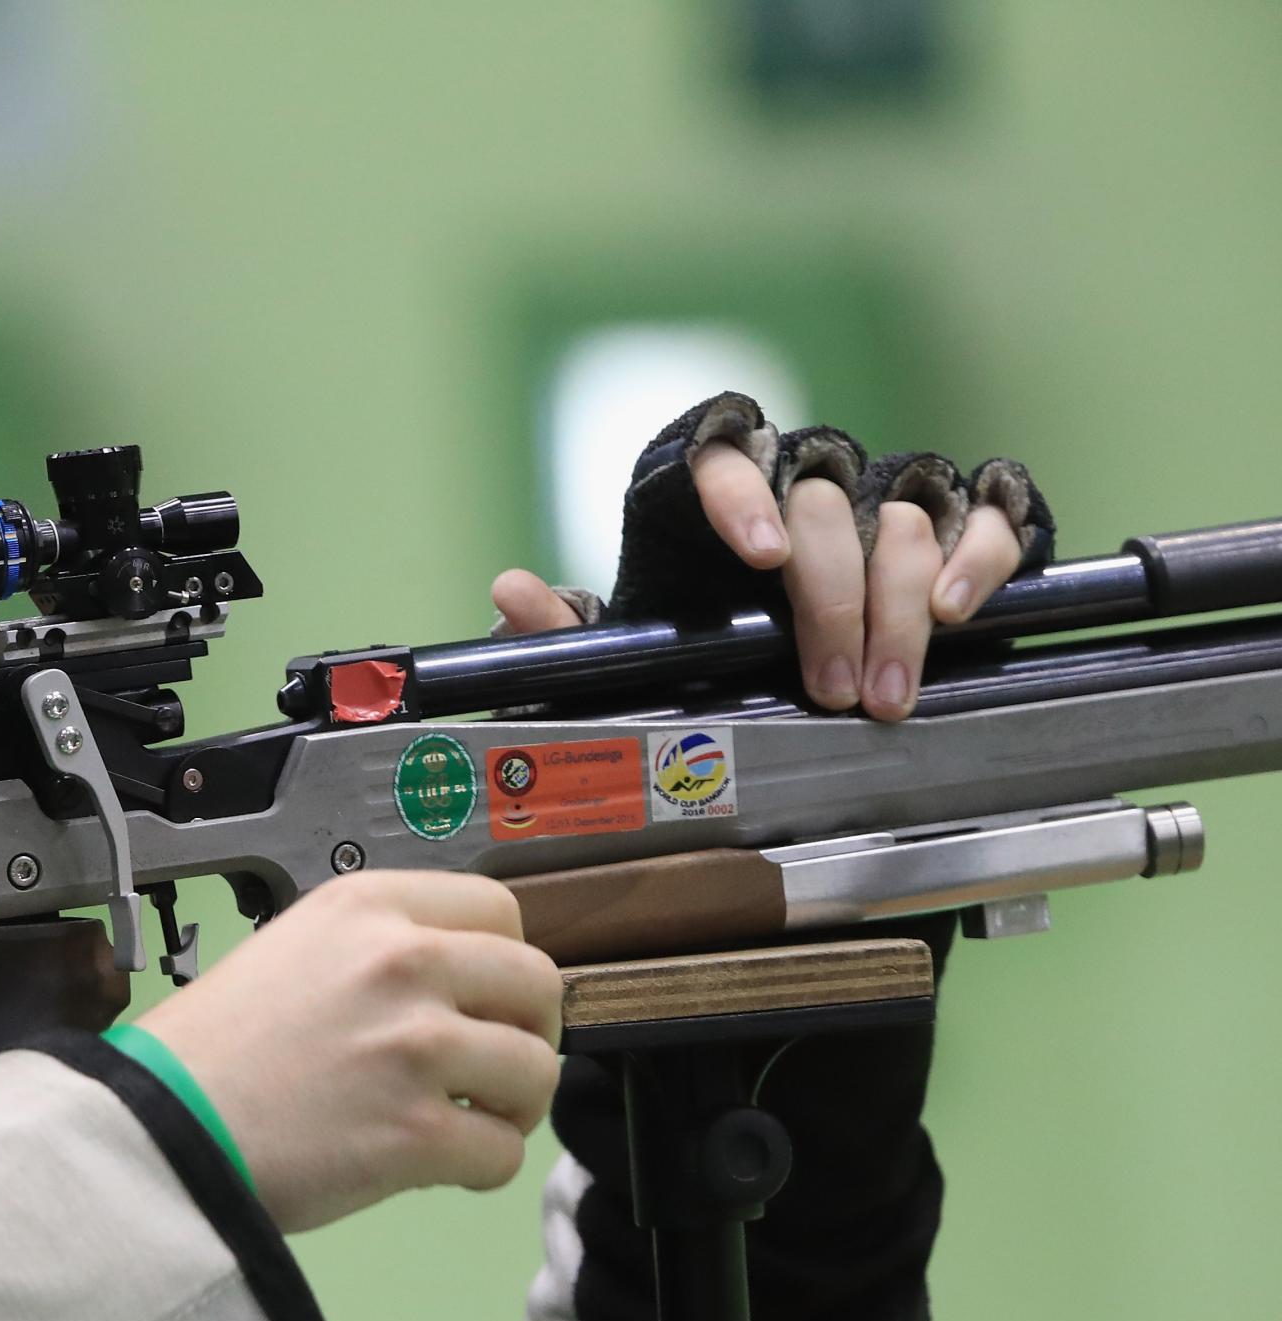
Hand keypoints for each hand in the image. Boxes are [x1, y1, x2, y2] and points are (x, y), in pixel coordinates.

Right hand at [140, 871, 561, 1232]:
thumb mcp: (289, 952)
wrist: (156, 1126)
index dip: (505, 962)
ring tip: (464, 1123)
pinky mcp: (417, 1131)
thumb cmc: (206, 1050)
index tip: (484, 1001)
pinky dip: (482, 1169)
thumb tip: (451, 992)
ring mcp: (416, 1046)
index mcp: (368, 908)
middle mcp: (403, 962)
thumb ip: (372, 954)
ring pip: (535, 1071)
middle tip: (490, 1070)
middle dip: (528, 1032)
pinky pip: (503, 1154)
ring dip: (512, 1106)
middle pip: (538, 984)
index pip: (500, 910)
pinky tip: (438, 1168)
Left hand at [491, 393, 1052, 721]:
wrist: (782, 665)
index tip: (755, 556)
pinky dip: (978, 554)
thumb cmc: (698, 637)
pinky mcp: (957, 520)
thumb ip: (566, 627)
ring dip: (900, 602)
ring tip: (888, 691)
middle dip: (831, 598)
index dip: (740, 493)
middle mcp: (802, 475)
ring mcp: (883, 492)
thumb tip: (509, 590)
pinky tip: (957, 610)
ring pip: (903, 512)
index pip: (720, 452)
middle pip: (821, 502)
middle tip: (832, 690)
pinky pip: (987, 511)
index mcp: (716, 489)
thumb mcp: (629, 642)